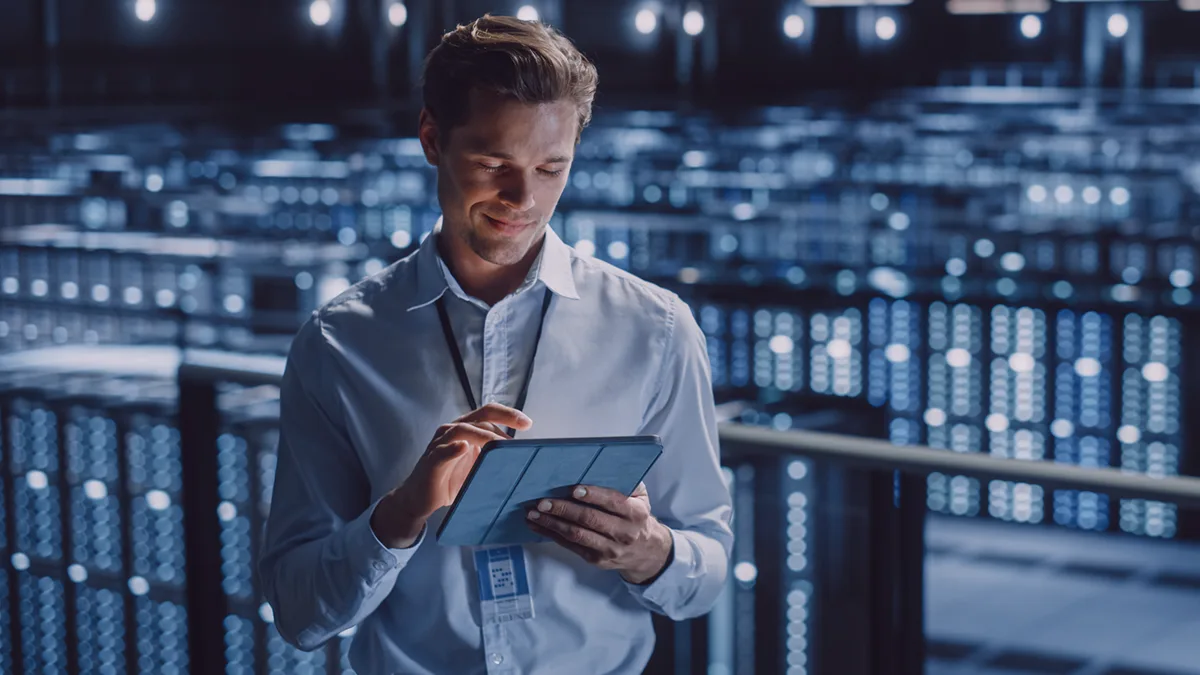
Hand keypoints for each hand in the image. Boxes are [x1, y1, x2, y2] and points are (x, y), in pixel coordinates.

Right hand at [371, 403, 532, 548]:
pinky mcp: (431, 461)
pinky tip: (464, 448)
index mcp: (465, 428)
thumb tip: (523, 459)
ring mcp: (440, 444)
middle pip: (480, 416)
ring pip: (462, 430)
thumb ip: (493, 457)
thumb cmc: (450, 480)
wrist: (420, 499)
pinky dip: (453, 449)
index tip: (528, 423)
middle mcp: (452, 430)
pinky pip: (441, 452)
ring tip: (501, 443)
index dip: (508, 414)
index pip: (488, 413)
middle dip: (504, 418)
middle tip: (524, 426)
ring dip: (484, 435)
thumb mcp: (477, 466)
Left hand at [525, 482, 673, 584]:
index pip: (613, 502)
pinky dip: (551, 534)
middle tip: (543, 501)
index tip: (574, 489)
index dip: (594, 495)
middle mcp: (623, 533)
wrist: (646, 552)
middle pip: (590, 520)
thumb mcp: (640, 497)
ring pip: (576, 535)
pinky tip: (537, 525)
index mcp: (635, 513)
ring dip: (551, 523)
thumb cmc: (637, 517)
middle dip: (564, 509)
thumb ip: (625, 482)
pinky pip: (570, 546)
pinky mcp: (596, 560)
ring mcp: (609, 549)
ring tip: (533, 513)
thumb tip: (600, 466)